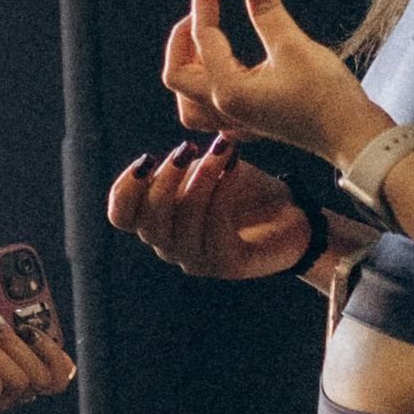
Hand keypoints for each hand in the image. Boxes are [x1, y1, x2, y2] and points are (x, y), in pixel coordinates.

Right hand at [106, 139, 315, 279]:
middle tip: (189, 149)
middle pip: (148, 220)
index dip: (125, 189)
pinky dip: (222, 193)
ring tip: (221, 151)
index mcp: (158, 222)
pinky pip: (214, 228)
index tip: (147, 160)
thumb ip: (176, 167)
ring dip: (201, 180)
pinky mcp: (227, 264)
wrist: (293, 212)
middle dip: (166, 180)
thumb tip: (160, 163)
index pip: (120, 216)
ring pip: (183, 222)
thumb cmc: (243, 187)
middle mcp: (171, 246)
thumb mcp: (203, 168)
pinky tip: (233, 167)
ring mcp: (197, 259)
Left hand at [158, 0, 376, 165]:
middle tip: (206, 9)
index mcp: (228, 90)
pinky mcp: (248, 124)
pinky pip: (207, 112)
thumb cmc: (327, 96)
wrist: (351, 135)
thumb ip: (265, 8)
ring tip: (206, 40)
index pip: (202, 35)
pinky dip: (204, 90)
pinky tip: (222, 69)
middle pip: (176, 74)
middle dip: (183, 37)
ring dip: (189, 66)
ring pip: (186, 99)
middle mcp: (224, 109)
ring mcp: (234, 121)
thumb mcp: (294, 45)